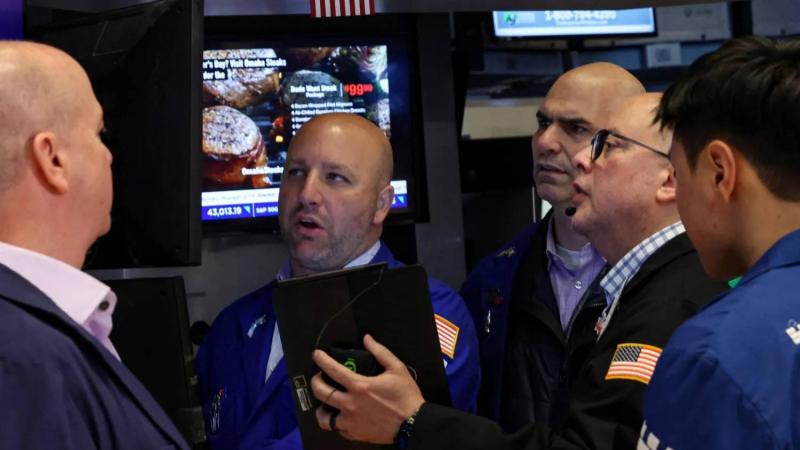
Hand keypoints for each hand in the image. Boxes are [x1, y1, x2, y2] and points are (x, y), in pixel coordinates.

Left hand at [311, 334, 425, 443]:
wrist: (413, 424)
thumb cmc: (406, 397)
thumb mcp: (397, 369)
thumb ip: (380, 352)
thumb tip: (367, 339)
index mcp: (360, 386)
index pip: (333, 370)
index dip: (321, 360)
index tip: (317, 355)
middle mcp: (351, 404)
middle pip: (321, 392)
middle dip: (315, 382)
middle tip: (318, 377)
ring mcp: (351, 421)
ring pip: (324, 417)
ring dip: (321, 408)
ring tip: (325, 402)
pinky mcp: (355, 434)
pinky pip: (337, 428)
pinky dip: (336, 421)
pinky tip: (341, 415)